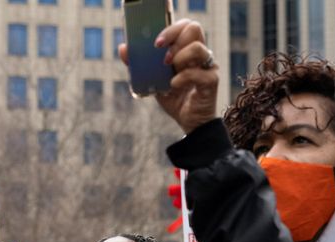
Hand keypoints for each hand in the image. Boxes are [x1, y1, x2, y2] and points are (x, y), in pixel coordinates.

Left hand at [119, 19, 218, 133]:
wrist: (189, 122)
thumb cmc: (175, 98)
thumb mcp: (153, 80)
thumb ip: (140, 65)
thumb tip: (123, 48)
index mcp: (188, 49)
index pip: (184, 26)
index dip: (170, 30)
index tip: (156, 43)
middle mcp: (201, 54)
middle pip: (194, 28)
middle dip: (174, 39)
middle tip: (163, 58)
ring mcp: (208, 66)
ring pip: (198, 47)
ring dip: (179, 57)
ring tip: (170, 71)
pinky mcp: (211, 81)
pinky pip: (199, 72)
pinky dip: (183, 78)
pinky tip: (174, 85)